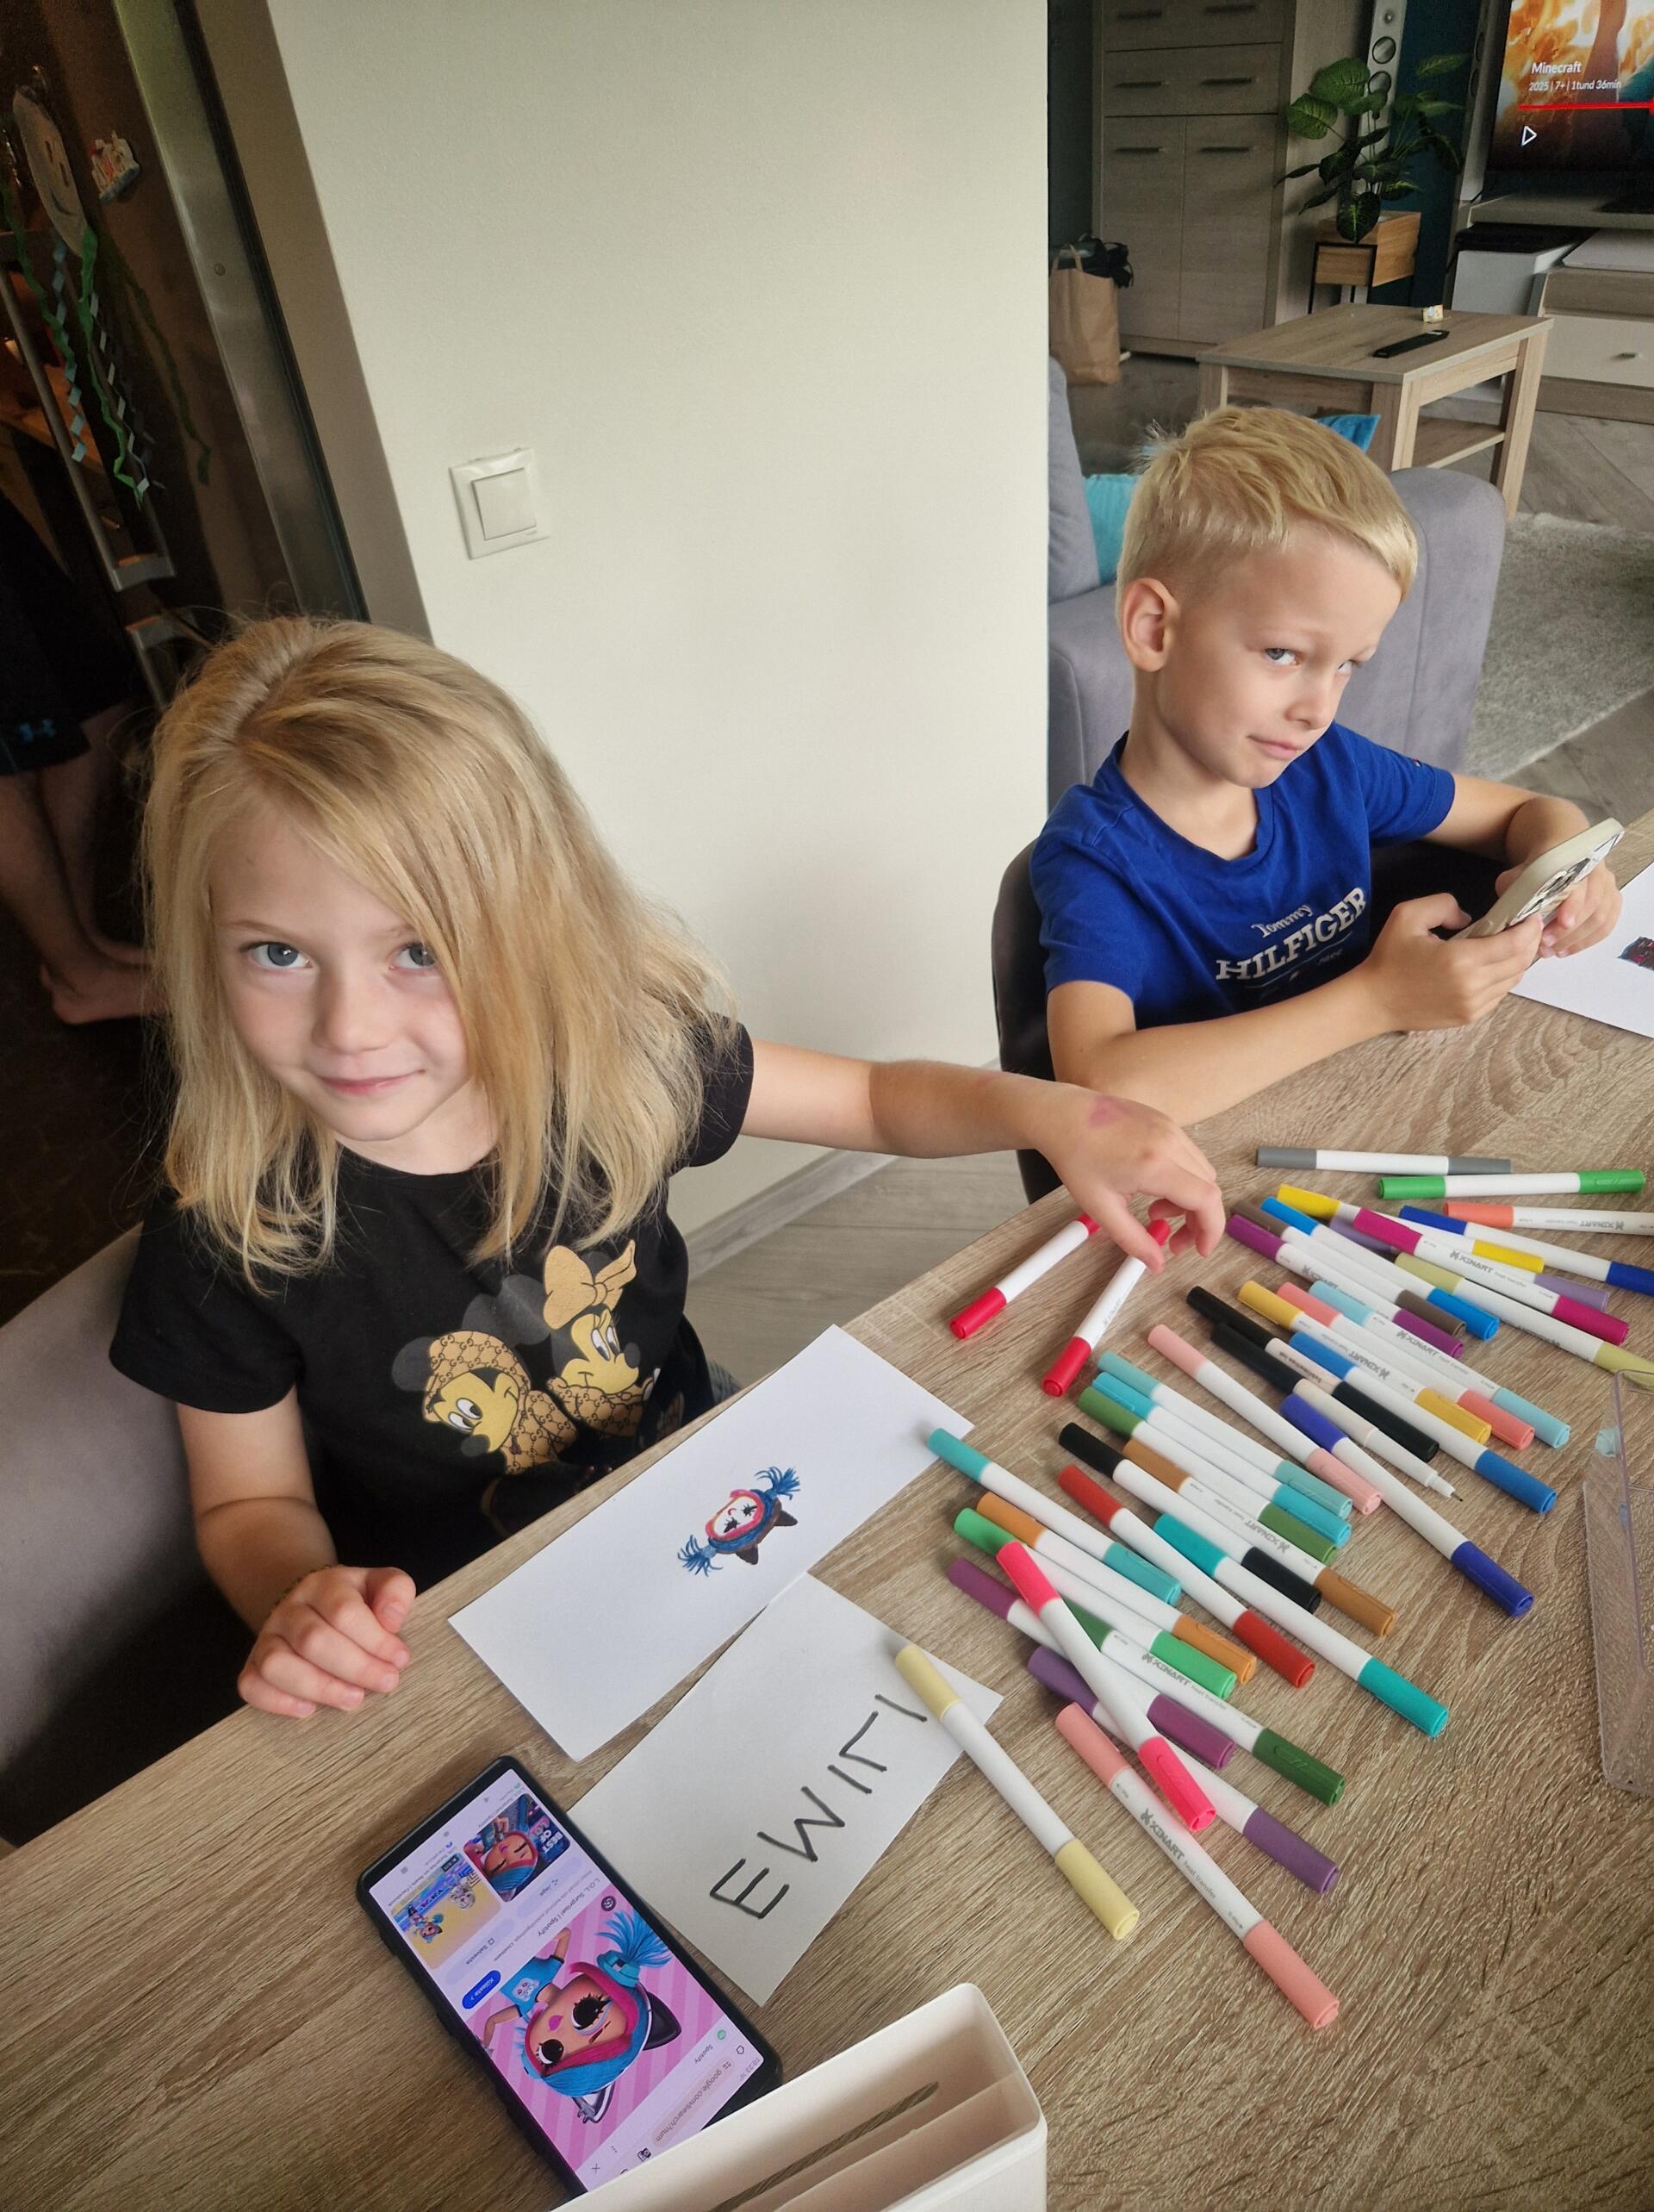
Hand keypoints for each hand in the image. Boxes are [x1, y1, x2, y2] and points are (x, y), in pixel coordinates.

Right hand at [240, 1565, 414, 1718]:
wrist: (311, 1605)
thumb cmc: (354, 1602)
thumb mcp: (379, 1585)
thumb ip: (395, 1590)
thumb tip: (391, 1620)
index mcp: (323, 1585)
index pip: (343, 1611)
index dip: (374, 1639)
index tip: (399, 1659)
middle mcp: (289, 1609)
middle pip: (313, 1639)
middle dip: (355, 1667)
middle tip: (386, 1682)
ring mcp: (267, 1637)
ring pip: (277, 1664)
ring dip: (319, 1687)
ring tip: (353, 1699)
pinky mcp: (253, 1664)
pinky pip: (251, 1685)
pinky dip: (278, 1701)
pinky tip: (309, 1710)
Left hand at [1030, 1086, 1224, 1267]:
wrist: (1063, 1116)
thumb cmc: (1076, 1156)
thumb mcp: (1101, 1208)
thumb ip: (1133, 1240)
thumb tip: (1156, 1265)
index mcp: (1154, 1164)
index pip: (1207, 1200)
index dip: (1211, 1230)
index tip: (1200, 1249)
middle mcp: (1170, 1142)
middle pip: (1209, 1188)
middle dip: (1198, 1221)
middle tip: (1174, 1241)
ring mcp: (1171, 1128)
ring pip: (1203, 1173)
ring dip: (1189, 1200)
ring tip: (1155, 1211)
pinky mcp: (1167, 1122)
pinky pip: (1190, 1157)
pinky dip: (1183, 1180)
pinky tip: (1154, 1188)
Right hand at [1360, 894, 1542, 1033]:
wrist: (1373, 1002)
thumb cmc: (1389, 958)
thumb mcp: (1408, 915)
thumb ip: (1443, 905)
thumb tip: (1469, 918)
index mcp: (1461, 959)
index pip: (1514, 943)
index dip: (1529, 928)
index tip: (1532, 915)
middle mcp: (1473, 985)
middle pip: (1520, 962)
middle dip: (1530, 942)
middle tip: (1528, 927)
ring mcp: (1474, 1005)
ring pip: (1513, 980)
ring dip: (1519, 960)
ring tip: (1513, 944)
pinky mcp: (1470, 1016)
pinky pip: (1500, 994)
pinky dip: (1504, 977)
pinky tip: (1494, 965)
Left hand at [1520, 860, 1620, 957]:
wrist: (1553, 854)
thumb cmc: (1536, 866)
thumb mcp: (1519, 871)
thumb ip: (1514, 884)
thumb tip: (1514, 905)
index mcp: (1575, 857)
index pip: (1580, 882)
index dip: (1574, 904)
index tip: (1564, 923)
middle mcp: (1596, 869)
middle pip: (1592, 904)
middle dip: (1569, 930)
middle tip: (1546, 945)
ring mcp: (1607, 884)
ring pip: (1601, 917)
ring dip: (1577, 939)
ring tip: (1552, 951)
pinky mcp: (1611, 899)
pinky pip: (1606, 925)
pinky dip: (1587, 941)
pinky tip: (1567, 949)